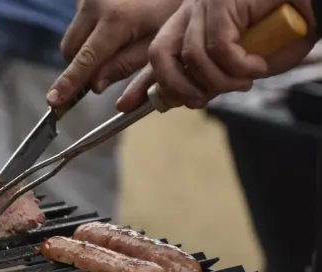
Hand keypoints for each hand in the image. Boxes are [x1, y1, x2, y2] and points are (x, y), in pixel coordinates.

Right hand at [47, 0, 183, 106]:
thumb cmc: (169, 6)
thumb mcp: (156, 39)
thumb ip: (126, 66)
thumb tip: (95, 87)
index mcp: (116, 20)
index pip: (86, 60)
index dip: (69, 83)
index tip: (53, 100)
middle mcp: (95, 5)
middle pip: (71, 51)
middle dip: (81, 67)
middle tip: (106, 69)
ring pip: (72, 38)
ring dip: (85, 50)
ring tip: (116, 41)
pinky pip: (78, 23)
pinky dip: (89, 32)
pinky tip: (115, 24)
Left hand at [116, 0, 317, 111]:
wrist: (313, 6)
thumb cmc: (288, 28)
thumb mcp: (244, 62)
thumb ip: (213, 78)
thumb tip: (187, 98)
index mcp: (193, 25)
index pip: (158, 55)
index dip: (141, 83)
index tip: (125, 106)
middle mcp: (193, 12)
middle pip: (160, 54)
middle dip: (174, 86)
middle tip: (198, 101)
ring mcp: (205, 3)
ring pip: (192, 57)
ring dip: (218, 81)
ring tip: (244, 81)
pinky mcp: (222, 0)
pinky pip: (217, 47)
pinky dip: (237, 65)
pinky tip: (255, 65)